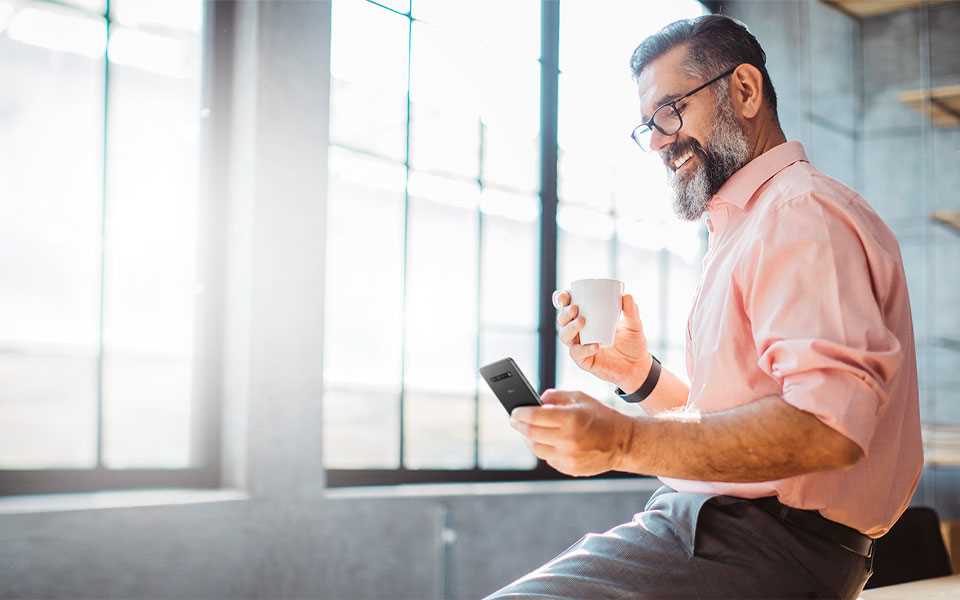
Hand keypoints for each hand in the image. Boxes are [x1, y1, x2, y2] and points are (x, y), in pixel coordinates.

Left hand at [509, 389, 634, 476]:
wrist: (623, 442)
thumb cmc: (601, 416)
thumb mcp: (580, 398)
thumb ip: (556, 396)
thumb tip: (536, 400)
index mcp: (570, 419)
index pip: (534, 417)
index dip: (519, 413)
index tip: (514, 411)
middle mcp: (568, 440)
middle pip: (531, 434)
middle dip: (519, 425)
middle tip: (515, 419)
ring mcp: (568, 457)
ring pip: (536, 449)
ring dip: (529, 438)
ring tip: (528, 430)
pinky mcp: (569, 469)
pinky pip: (548, 458)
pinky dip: (544, 449)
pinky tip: (546, 440)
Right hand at [554, 290, 652, 392]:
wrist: (638, 366)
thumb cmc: (632, 343)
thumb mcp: (634, 324)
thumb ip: (631, 310)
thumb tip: (626, 296)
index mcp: (587, 319)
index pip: (569, 306)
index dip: (563, 299)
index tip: (567, 295)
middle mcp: (580, 332)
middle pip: (562, 321)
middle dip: (564, 313)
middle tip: (576, 308)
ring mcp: (580, 347)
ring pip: (564, 336)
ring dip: (570, 328)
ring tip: (582, 321)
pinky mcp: (584, 361)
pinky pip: (578, 354)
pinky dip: (584, 349)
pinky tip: (595, 346)